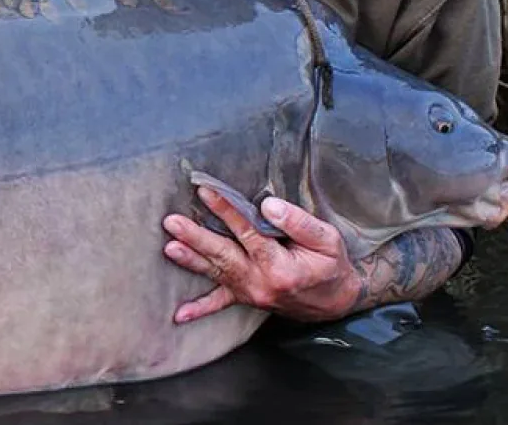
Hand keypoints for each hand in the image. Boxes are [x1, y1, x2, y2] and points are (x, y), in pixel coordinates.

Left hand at [161, 187, 358, 323]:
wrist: (338, 302)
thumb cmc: (332, 266)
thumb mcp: (327, 240)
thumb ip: (298, 222)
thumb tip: (268, 206)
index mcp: (281, 266)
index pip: (247, 233)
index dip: (226, 211)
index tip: (205, 192)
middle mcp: (261, 282)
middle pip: (224, 255)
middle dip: (196, 237)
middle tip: (172, 223)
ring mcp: (252, 293)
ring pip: (217, 273)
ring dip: (191, 260)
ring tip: (169, 248)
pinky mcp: (248, 299)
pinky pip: (221, 304)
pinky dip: (200, 308)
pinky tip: (179, 314)